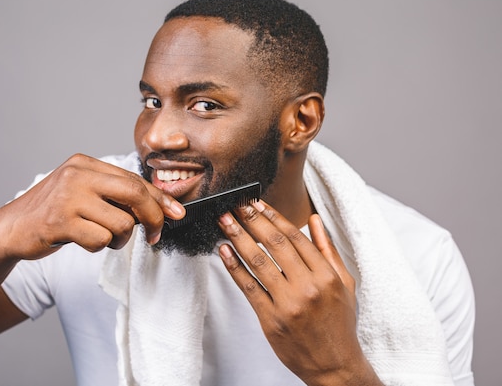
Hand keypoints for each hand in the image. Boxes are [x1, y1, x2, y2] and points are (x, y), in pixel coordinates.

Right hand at [0, 154, 184, 259]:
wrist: (10, 228)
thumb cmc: (52, 212)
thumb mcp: (81, 192)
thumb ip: (113, 194)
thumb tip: (158, 206)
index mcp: (85, 163)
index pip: (134, 179)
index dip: (160, 198)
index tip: (176, 212)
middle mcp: (78, 174)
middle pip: (135, 194)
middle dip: (153, 218)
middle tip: (156, 234)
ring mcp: (68, 197)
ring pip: (121, 223)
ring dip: (120, 239)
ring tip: (104, 238)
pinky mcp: (60, 221)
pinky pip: (100, 239)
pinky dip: (98, 246)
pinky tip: (84, 241)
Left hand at [217, 201, 380, 385]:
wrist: (334, 365)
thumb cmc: (339, 322)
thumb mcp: (344, 283)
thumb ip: (327, 249)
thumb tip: (314, 220)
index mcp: (327, 275)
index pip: (295, 236)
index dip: (273, 216)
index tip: (258, 203)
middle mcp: (308, 287)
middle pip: (274, 244)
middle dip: (252, 220)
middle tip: (236, 204)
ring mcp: (288, 304)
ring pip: (258, 262)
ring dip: (237, 237)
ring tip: (224, 221)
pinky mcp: (271, 319)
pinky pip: (248, 287)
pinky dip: (234, 267)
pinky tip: (224, 251)